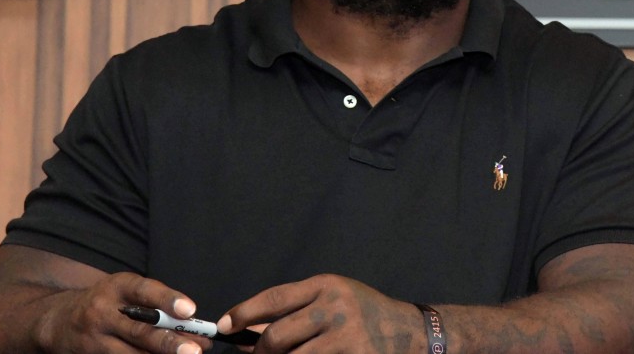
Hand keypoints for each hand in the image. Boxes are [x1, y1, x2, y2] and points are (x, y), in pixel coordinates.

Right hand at [32, 272, 211, 353]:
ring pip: (131, 353)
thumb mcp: (124, 292)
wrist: (59, 320)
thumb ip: (154, 303)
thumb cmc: (105, 303)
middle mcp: (103, 311)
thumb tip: (190, 322)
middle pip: (140, 329)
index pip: (145, 291)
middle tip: (195, 349)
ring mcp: (94, 338)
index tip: (189, 310)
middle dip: (170, 341)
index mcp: (118, 286)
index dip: (167, 299)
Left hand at [218, 275, 421, 353]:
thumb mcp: (334, 298)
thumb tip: (247, 330)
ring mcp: (346, 337)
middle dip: (258, 353)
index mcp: (327, 286)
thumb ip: (296, 309)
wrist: (410, 332)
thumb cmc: (365, 314)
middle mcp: (336, 308)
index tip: (223, 325)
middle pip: (276, 336)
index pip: (274, 299)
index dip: (243, 313)